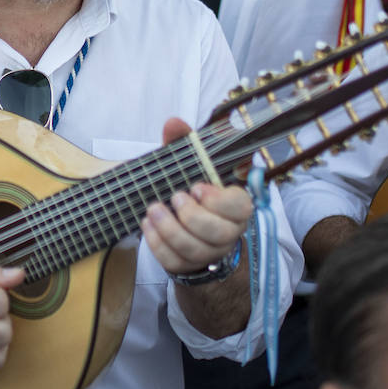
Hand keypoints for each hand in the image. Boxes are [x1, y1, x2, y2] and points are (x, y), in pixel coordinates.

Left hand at [141, 118, 253, 275]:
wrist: (183, 224)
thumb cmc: (191, 191)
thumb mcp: (189, 164)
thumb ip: (184, 143)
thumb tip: (173, 123)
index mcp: (236, 206)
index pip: (241, 207)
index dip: (218, 201)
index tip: (196, 187)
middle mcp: (228, 232)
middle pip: (219, 233)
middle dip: (192, 217)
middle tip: (175, 197)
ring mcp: (209, 252)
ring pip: (195, 250)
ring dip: (170, 230)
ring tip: (152, 210)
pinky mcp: (188, 266)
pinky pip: (175, 262)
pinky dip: (158, 245)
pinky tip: (147, 226)